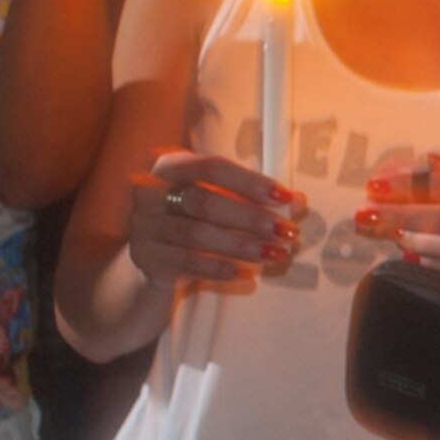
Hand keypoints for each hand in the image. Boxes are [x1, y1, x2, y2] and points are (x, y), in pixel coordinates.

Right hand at [124, 149, 302, 286]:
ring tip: (274, 254)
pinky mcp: (144, 257)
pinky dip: (218, 267)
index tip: (285, 198)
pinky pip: (186, 262)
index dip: (250, 182)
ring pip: (196, 234)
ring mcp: (142, 225)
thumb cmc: (197, 216)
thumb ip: (255, 197)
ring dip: (241, 245)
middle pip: (203, 201)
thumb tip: (298, 200)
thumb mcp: (223, 200)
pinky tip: (245, 273)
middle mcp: (148, 191)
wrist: (156, 252)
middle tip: (286, 231)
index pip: (211, 167)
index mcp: (170, 165)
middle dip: (250, 217)